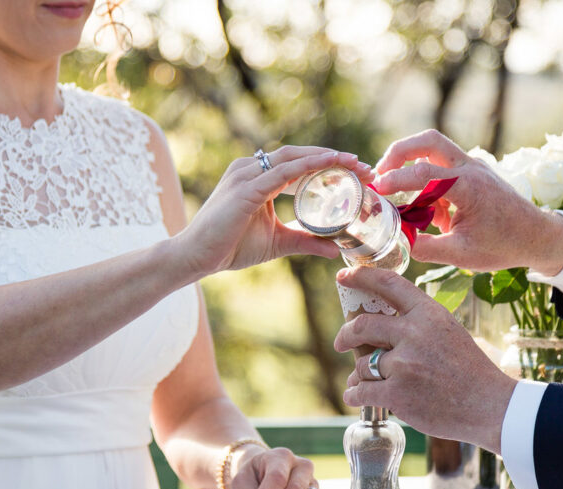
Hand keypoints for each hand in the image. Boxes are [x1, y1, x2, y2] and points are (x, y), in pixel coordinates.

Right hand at [177, 146, 373, 275]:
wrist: (196, 257)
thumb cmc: (229, 247)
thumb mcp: (277, 243)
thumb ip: (305, 241)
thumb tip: (336, 250)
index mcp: (257, 177)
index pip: (299, 164)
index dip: (329, 166)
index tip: (359, 173)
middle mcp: (251, 169)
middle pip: (300, 156)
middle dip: (335, 159)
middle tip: (366, 167)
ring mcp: (246, 175)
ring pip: (294, 158)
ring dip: (327, 159)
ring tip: (355, 164)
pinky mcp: (244, 188)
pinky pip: (281, 172)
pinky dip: (306, 166)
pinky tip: (328, 164)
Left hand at [333, 267, 516, 452]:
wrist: (490, 406)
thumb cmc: (469, 371)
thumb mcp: (448, 331)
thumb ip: (416, 323)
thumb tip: (376, 324)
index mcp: (428, 313)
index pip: (388, 284)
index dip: (360, 277)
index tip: (343, 277)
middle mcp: (414, 334)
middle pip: (361, 325)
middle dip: (345, 335)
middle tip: (341, 343)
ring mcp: (405, 364)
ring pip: (362, 364)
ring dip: (358, 374)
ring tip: (363, 382)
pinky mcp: (398, 393)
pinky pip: (361, 390)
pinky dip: (354, 394)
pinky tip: (355, 395)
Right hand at [372, 130, 562, 274]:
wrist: (537, 236)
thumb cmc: (504, 245)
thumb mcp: (462, 255)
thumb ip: (426, 248)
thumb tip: (397, 241)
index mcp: (469, 186)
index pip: (424, 174)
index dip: (396, 180)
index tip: (377, 191)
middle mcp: (470, 168)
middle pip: (428, 141)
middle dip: (398, 152)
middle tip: (379, 174)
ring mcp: (472, 167)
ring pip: (433, 148)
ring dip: (409, 163)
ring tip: (394, 190)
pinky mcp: (470, 173)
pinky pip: (440, 168)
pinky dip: (423, 180)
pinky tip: (422, 208)